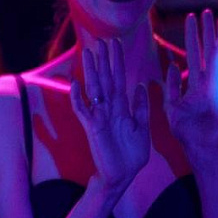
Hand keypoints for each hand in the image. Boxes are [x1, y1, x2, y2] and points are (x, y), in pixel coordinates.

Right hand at [70, 38, 149, 194]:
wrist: (122, 176)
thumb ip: (141, 108)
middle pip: (105, 79)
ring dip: (91, 72)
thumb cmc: (131, 155)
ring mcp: (99, 117)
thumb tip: (141, 86)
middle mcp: (109, 109)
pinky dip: (78, 98)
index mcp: (122, 108)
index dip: (117, 61)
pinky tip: (75, 84)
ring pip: (94, 90)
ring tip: (88, 54)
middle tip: (102, 40)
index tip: (116, 43)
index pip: (119, 79)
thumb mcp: (143, 128)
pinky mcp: (92, 128)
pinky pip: (83, 111)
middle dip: (104, 60)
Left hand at [163, 11, 217, 166]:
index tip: (190, 18)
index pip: (193, 55)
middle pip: (207, 51)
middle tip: (205, 11)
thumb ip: (170, 88)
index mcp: (195, 86)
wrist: (199, 148)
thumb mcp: (171, 108)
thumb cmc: (186, 133)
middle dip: (205, 31)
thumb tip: (169, 67)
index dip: (192, 37)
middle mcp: (208, 82)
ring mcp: (217, 86)